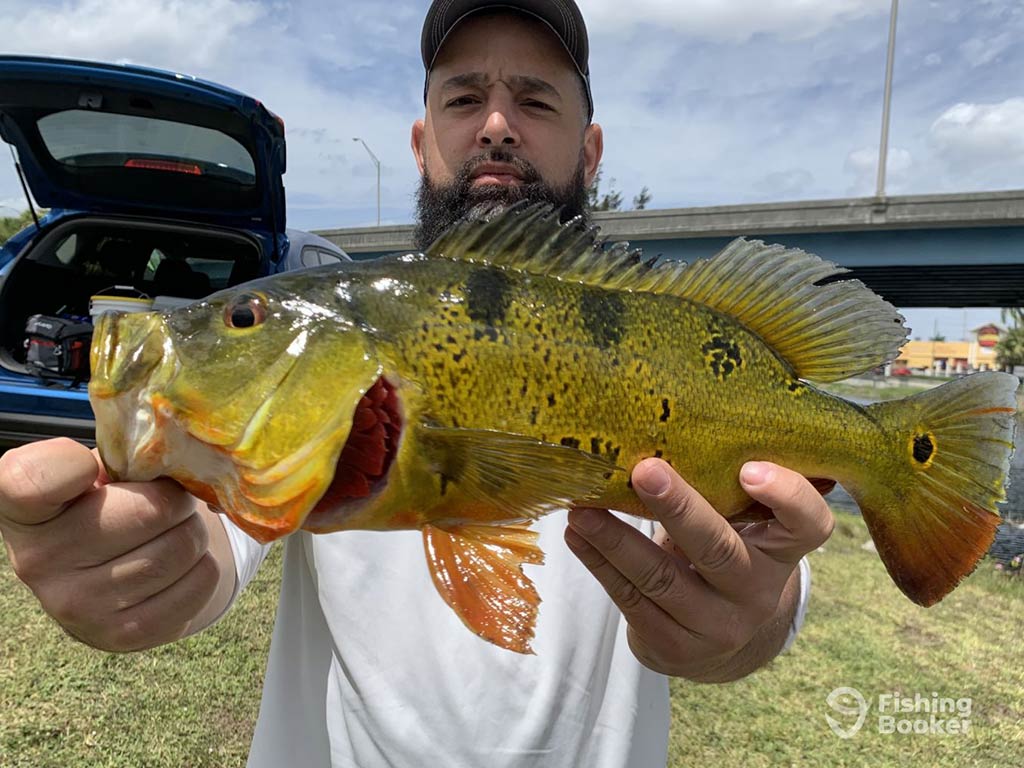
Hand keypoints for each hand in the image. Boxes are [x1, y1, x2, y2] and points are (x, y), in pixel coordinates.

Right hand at [0, 438, 231, 650]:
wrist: (101, 580)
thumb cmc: (104, 507)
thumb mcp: (97, 473)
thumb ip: (120, 455)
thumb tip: (179, 450)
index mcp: (22, 507)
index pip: (33, 479)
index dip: (73, 467)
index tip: (94, 471)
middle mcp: (37, 561)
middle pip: (151, 511)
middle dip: (177, 499)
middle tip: (170, 501)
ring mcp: (77, 605)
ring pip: (181, 548)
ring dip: (194, 532)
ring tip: (175, 531)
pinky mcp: (120, 634)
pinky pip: (199, 582)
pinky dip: (205, 566)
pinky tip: (182, 564)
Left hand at [564, 458, 832, 680]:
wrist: (716, 640)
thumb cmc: (724, 553)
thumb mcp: (741, 527)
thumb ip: (726, 488)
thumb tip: (677, 412)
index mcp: (780, 549)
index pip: (808, 523)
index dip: (786, 495)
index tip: (748, 467)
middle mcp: (756, 591)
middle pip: (718, 548)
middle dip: (678, 508)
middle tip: (643, 470)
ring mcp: (716, 625)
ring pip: (660, 578)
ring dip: (616, 539)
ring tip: (582, 509)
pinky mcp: (674, 647)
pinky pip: (630, 600)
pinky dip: (599, 563)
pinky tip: (576, 535)